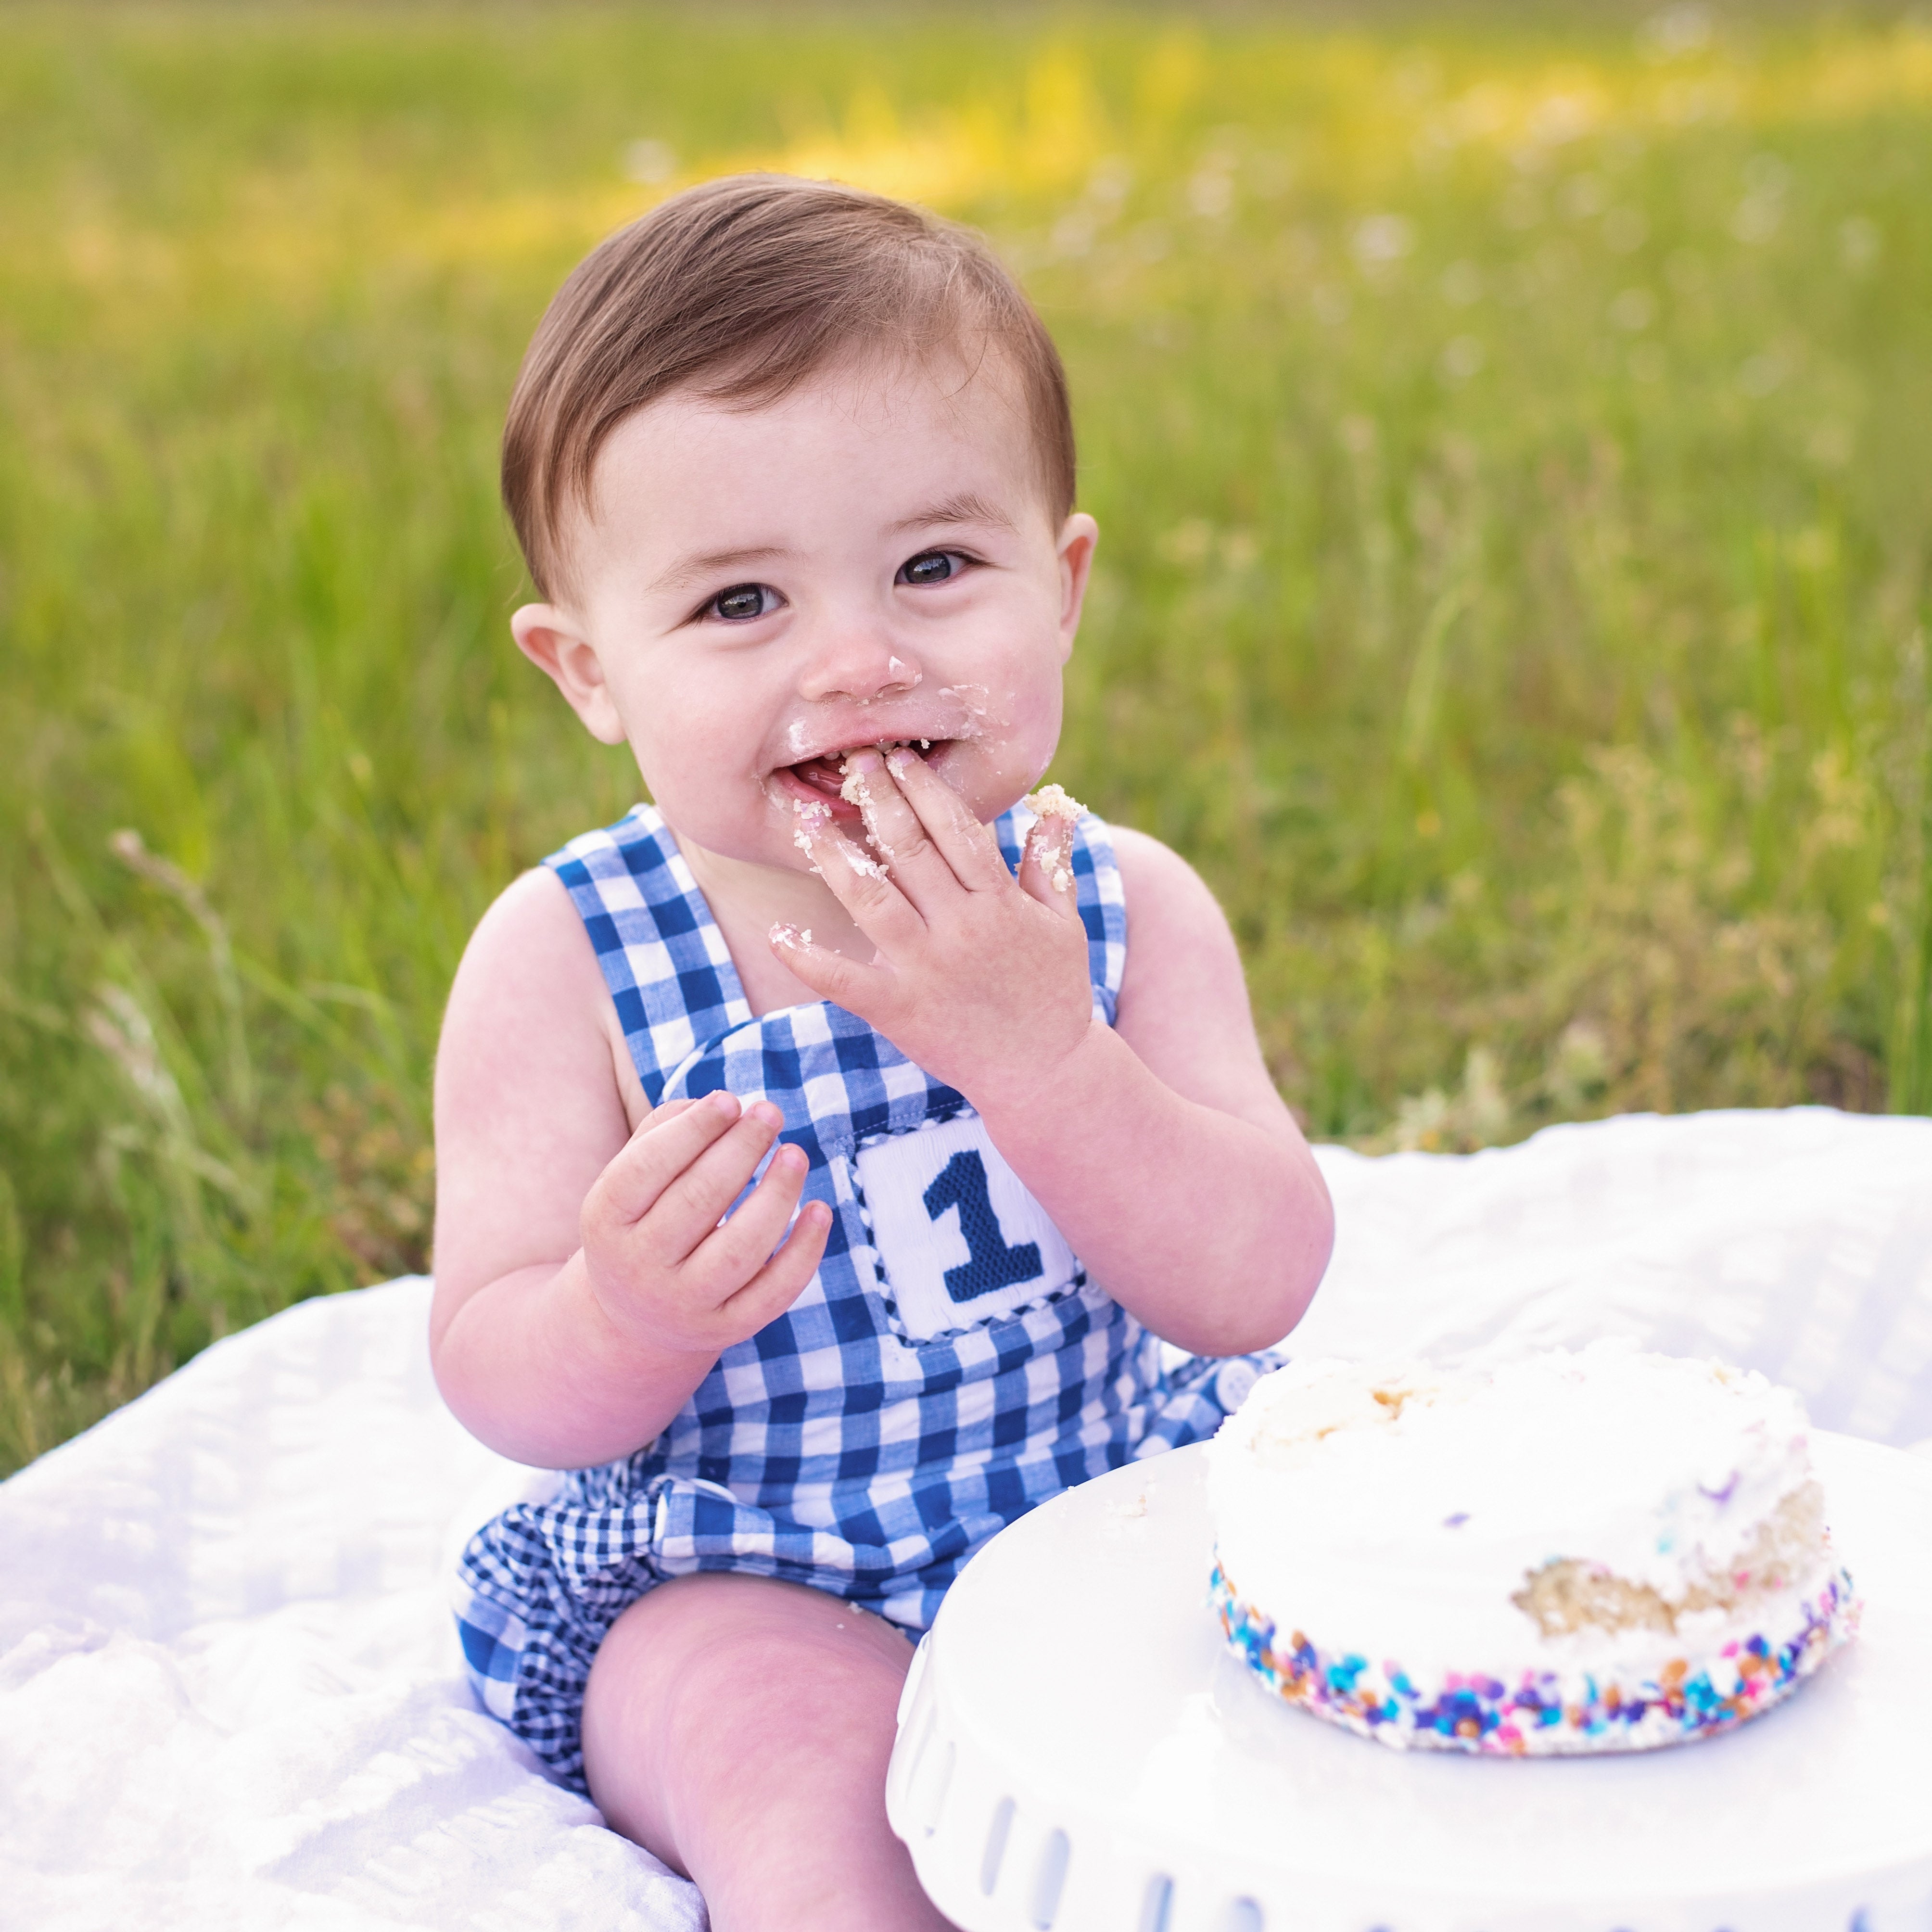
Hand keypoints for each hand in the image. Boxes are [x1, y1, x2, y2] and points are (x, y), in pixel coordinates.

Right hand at [579, 1090, 831, 1358]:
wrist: (637, 1317)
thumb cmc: (645, 1220)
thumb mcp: (633, 1178)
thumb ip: (666, 1131)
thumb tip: (720, 1105)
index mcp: (606, 1219)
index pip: (646, 1168)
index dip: (692, 1130)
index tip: (731, 1100)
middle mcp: (638, 1268)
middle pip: (696, 1202)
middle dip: (740, 1150)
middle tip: (771, 1113)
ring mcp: (683, 1305)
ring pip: (739, 1251)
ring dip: (776, 1195)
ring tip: (794, 1154)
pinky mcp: (726, 1329)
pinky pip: (773, 1292)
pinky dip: (803, 1251)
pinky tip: (819, 1209)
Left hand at [771, 748, 1094, 1104]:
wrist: (1045, 1072)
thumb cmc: (1056, 994)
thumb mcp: (1065, 926)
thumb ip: (1051, 867)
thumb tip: (1055, 809)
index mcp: (999, 904)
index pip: (957, 831)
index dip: (926, 791)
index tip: (901, 759)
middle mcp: (960, 929)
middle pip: (909, 852)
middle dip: (879, 802)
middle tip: (853, 763)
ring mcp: (926, 969)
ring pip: (872, 900)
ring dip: (835, 857)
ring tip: (806, 820)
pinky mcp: (899, 1009)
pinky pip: (844, 979)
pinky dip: (809, 958)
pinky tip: (780, 933)